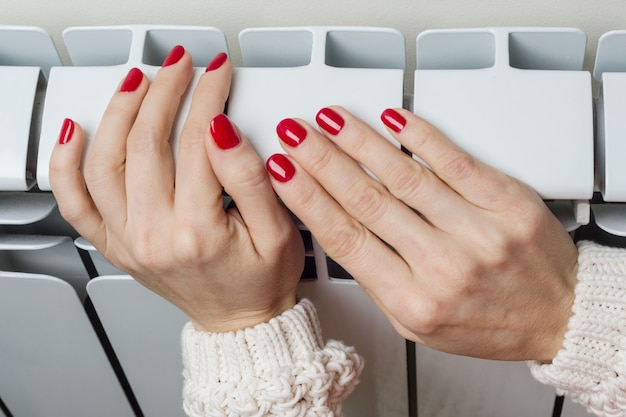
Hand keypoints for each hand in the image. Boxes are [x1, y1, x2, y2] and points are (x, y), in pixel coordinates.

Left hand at [50, 48, 303, 331]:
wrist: (240, 320)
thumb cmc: (260, 281)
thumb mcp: (279, 232)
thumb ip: (250, 179)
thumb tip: (223, 132)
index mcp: (197, 231)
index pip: (196, 141)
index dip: (208, 96)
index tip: (216, 74)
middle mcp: (154, 235)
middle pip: (147, 141)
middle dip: (165, 92)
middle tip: (180, 68)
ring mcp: (129, 240)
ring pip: (107, 161)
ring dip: (119, 113)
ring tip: (138, 85)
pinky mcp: (117, 244)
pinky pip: (75, 203)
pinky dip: (66, 165)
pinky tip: (75, 135)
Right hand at [265, 106, 577, 361]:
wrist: (557, 317)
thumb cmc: (490, 323)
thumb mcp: (419, 324)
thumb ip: (381, 281)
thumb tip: (343, 229)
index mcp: (414, 302)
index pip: (346, 239)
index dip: (308, 198)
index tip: (284, 172)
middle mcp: (444, 266)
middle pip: (367, 201)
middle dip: (322, 161)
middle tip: (295, 135)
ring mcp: (477, 230)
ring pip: (404, 176)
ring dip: (360, 142)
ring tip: (330, 121)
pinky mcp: (505, 202)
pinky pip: (455, 161)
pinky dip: (420, 136)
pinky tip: (392, 120)